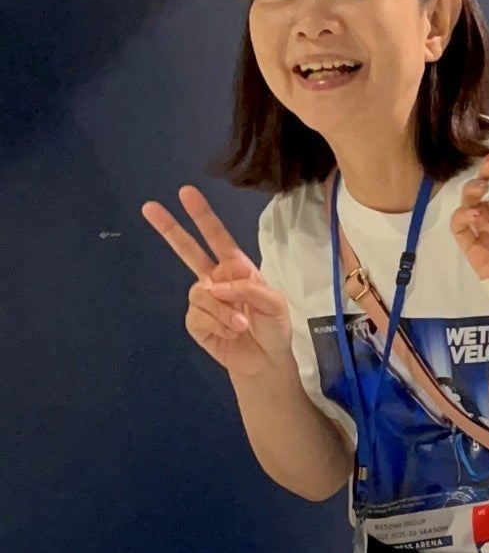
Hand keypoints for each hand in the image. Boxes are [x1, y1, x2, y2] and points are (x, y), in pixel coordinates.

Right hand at [141, 186, 292, 377]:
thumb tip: (215, 286)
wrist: (265, 360)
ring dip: (224, 311)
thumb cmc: (273, 327)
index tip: (186, 192)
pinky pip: (199, 316)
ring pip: (201, 294)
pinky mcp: (195, 322)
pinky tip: (230, 333)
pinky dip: (219, 325)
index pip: (217, 237)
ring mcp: (203, 300)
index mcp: (236, 268)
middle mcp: (215, 279)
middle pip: (188, 250)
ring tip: (241, 324)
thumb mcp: (274, 303)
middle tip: (149, 207)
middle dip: (170, 229)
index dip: (202, 216)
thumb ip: (249, 288)